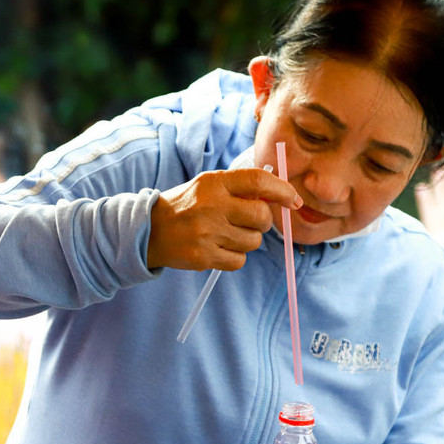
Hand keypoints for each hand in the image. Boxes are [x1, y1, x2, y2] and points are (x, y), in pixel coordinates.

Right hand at [147, 168, 300, 270]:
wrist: (149, 231)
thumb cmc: (187, 206)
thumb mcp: (208, 186)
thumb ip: (240, 189)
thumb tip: (279, 198)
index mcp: (214, 183)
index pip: (258, 182)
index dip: (282, 191)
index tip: (293, 201)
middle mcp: (211, 206)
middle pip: (261, 217)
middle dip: (262, 222)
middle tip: (249, 222)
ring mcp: (207, 233)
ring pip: (252, 242)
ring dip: (247, 240)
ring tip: (226, 235)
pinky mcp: (203, 257)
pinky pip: (239, 260)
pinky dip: (234, 256)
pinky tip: (218, 248)